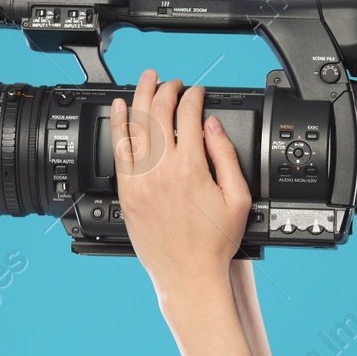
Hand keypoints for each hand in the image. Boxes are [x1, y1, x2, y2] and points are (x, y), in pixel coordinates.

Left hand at [111, 67, 251, 301]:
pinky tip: (121, 109)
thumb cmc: (214, 243)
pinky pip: (119, 150)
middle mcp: (162, 170)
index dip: (194, 97)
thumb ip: (225, 156)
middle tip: (173, 82)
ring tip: (147, 80)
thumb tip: (213, 127)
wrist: (189, 275)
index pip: (189, 116)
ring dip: (142, 97)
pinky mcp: (127, 193)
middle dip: (167, 90)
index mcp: (191, 168)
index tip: (198, 93)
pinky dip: (119, 125)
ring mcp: (141, 181)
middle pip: (160, 114)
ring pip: (137, 126)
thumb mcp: (238, 198)